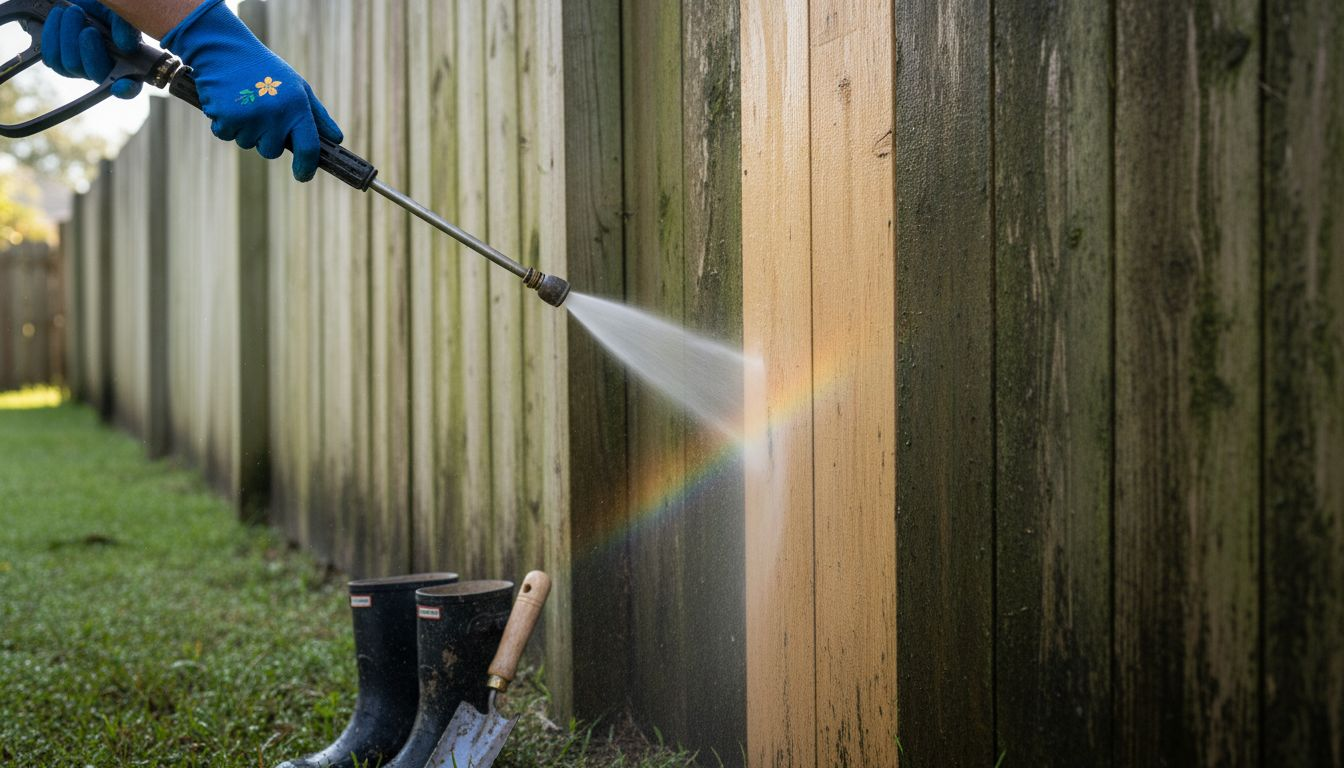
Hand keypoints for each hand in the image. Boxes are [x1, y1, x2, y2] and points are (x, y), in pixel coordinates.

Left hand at [40, 0, 142, 98]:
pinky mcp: (60, 65)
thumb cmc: (101, 8)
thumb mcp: (116, 12)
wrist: (72, 3)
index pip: (131, 85)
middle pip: (95, 75)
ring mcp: (82, 70)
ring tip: (73, 12)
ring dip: (69, 35)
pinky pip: (52, 58)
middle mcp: (105, 71)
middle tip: (88, 27)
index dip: (126, 88)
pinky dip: (53, 34)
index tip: (120, 85)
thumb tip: (125, 46)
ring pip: (71, 65)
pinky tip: (59, 17)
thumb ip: (124, 26)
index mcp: (128, 62)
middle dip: (89, 49)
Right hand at [161, 0, 341, 181]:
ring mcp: (251, 118)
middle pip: (271, 151)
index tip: (303, 175)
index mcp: (298, 107)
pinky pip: (226, 135)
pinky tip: (227, 102)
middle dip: (265, 138)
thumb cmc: (265, 70)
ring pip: (248, 143)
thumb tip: (337, 138)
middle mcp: (277, 115)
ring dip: (244, 129)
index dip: (306, 167)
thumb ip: (318, 115)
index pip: (308, 148)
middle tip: (260, 110)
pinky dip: (224, 123)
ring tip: (243, 101)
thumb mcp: (298, 87)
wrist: (224, 49)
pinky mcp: (226, 118)